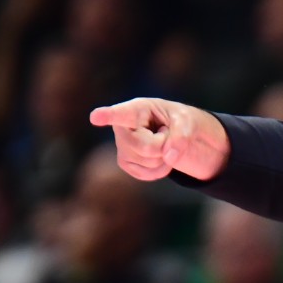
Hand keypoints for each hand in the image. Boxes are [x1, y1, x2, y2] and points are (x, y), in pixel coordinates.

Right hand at [90, 98, 229, 181]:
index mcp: (136, 109)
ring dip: (164, 157)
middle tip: (165, 133)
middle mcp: (122, 127)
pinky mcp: (125, 163)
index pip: (120, 113)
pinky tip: (158, 156)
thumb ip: (182, 135)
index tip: (95, 117)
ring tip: (161, 143)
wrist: (176, 135)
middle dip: (163, 145)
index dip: (107, 115)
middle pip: (145, 147)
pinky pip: (148, 174)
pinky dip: (161, 169)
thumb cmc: (178, 121)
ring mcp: (121, 147)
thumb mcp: (187, 121)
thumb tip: (169, 157)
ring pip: (149, 162)